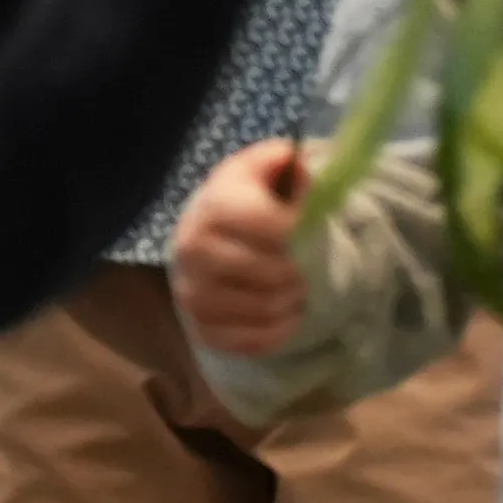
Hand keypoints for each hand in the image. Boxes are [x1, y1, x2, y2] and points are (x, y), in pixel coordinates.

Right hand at [172, 139, 313, 355]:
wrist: (208, 235)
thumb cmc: (245, 198)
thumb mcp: (263, 168)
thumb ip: (282, 160)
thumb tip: (293, 161)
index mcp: (213, 207)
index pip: (274, 226)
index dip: (301, 228)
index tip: (306, 225)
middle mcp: (194, 252)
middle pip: (271, 273)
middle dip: (300, 269)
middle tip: (308, 264)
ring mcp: (194, 295)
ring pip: (265, 308)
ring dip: (294, 300)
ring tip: (299, 286)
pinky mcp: (202, 330)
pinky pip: (254, 341)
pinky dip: (281, 329)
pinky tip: (287, 312)